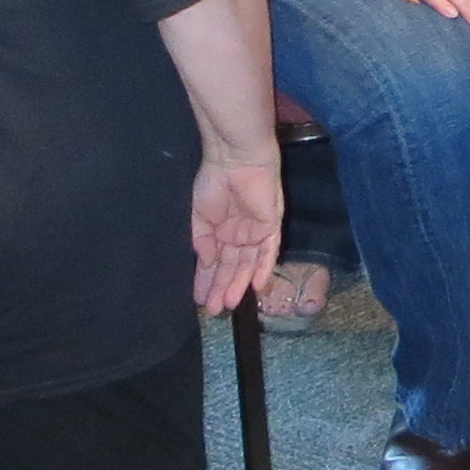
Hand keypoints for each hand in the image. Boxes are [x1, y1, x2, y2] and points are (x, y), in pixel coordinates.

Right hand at [190, 154, 282, 316]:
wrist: (234, 159)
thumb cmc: (214, 182)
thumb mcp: (199, 216)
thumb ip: (202, 242)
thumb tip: (206, 264)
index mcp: (220, 231)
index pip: (214, 263)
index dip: (206, 281)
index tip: (199, 299)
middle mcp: (238, 234)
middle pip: (232, 267)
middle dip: (221, 288)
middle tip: (212, 310)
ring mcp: (255, 231)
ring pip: (248, 264)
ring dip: (239, 284)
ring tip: (227, 304)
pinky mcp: (271, 225)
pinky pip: (270, 251)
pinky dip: (264, 268)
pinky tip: (256, 287)